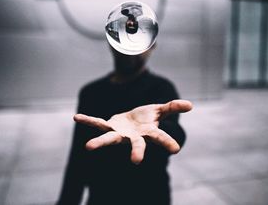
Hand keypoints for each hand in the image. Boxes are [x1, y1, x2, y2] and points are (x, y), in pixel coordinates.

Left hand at [73, 99, 191, 163]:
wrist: (132, 120)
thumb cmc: (147, 118)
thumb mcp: (160, 110)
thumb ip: (173, 107)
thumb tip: (191, 105)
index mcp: (148, 133)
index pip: (160, 138)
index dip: (167, 142)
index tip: (176, 149)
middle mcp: (133, 137)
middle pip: (136, 145)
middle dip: (137, 152)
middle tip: (137, 161)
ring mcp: (119, 133)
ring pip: (110, 139)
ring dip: (100, 143)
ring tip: (88, 148)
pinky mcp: (109, 126)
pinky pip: (97, 123)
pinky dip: (88, 120)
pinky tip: (77, 117)